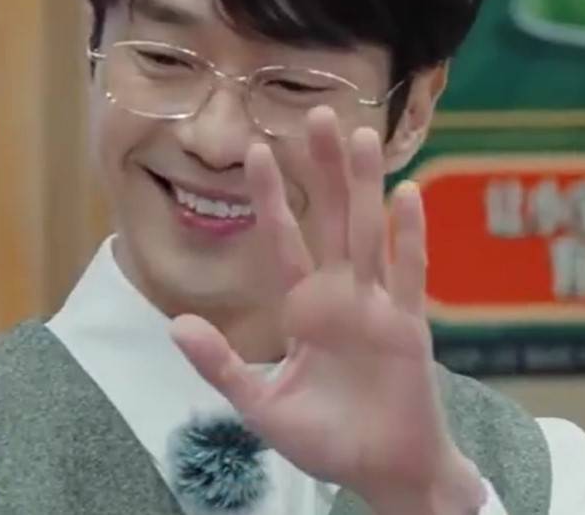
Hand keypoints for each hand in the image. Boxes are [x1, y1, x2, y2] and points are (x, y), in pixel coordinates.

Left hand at [169, 107, 485, 513]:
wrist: (384, 473)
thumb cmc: (327, 439)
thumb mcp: (259, 404)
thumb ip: (220, 365)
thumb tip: (175, 324)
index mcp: (305, 309)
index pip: (284, 241)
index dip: (270, 198)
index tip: (255, 151)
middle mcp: (341, 296)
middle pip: (331, 218)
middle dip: (323, 168)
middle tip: (316, 112)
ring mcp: (377, 306)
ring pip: (369, 233)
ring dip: (365, 186)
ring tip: (361, 135)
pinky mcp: (409, 327)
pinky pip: (409, 275)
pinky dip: (409, 237)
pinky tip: (407, 196)